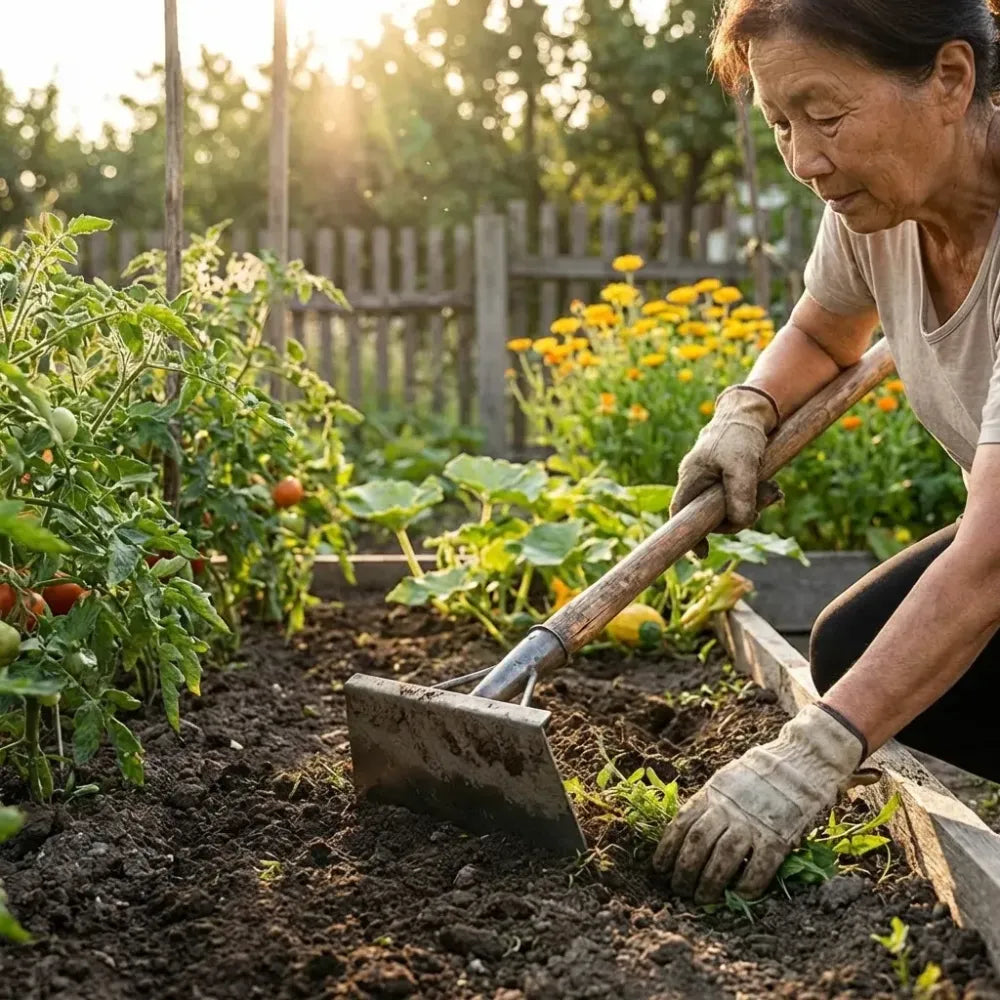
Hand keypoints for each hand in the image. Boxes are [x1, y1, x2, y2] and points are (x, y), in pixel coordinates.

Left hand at [652, 704, 867, 902]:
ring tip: (702, 898)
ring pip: (723, 857)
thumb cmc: (760, 774)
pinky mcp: (778, 837)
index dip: (667, 848)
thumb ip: (710, 803)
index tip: (660, 868)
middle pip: (698, 843)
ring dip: (709, 882)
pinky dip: (747, 885)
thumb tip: (689, 832)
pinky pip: (758, 868)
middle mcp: (729, 808)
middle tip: (679, 889)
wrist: (801, 760)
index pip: (682, 823)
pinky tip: (738, 896)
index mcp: (713, 793)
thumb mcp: (726, 780)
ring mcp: (753, 823)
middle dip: (684, 870)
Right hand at [670, 386, 780, 556]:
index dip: (688, 536)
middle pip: (710, 516)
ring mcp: (713, 482)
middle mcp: (699, 482)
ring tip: (773, 492)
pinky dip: (756, 498)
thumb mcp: (743, 465)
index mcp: (692, 478)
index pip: (681, 513)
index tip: (701, 553)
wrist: (751, 412)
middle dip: (737, 517)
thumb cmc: (740, 435)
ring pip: (729, 508)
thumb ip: (740, 494)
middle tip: (761, 509)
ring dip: (752, 506)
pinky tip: (773, 491)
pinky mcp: (729, 479)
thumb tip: (740, 522)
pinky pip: (740, 498)